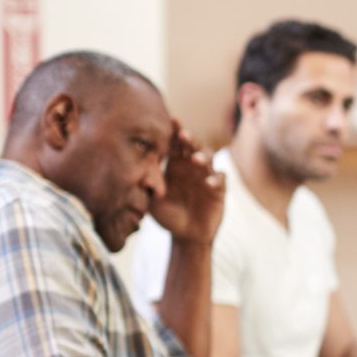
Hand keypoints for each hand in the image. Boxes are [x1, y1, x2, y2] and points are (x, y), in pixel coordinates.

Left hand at [149, 120, 225, 243]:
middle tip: (183, 135)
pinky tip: (208, 182)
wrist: (185, 236)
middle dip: (190, 139)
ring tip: (195, 159)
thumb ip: (147, 182)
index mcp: (175, 166)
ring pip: (209, 159)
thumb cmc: (167, 215)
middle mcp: (192, 168)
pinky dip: (216, 179)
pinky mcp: (219, 192)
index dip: (175, 132)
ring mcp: (206, 178)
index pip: (176, 144)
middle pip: (194, 146)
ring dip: (203, 156)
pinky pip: (221, 181)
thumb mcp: (152, 199)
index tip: (172, 120)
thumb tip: (135, 163)